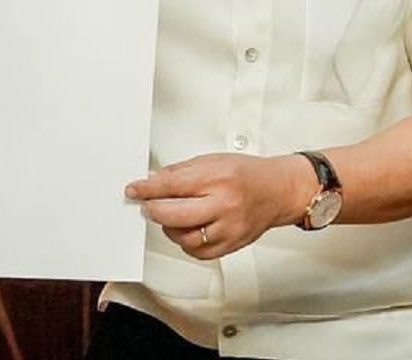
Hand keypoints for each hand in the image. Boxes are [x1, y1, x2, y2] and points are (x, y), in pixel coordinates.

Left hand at [125, 153, 312, 259]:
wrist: (278, 191)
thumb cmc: (248, 174)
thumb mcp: (212, 160)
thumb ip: (181, 171)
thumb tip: (154, 181)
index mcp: (217, 178)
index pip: (171, 185)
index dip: (147, 189)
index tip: (134, 190)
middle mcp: (223, 205)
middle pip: (174, 215)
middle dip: (153, 210)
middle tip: (147, 206)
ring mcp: (228, 228)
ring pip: (184, 238)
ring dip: (170, 228)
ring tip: (171, 217)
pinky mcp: (231, 245)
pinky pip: (199, 252)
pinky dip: (186, 242)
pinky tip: (187, 230)